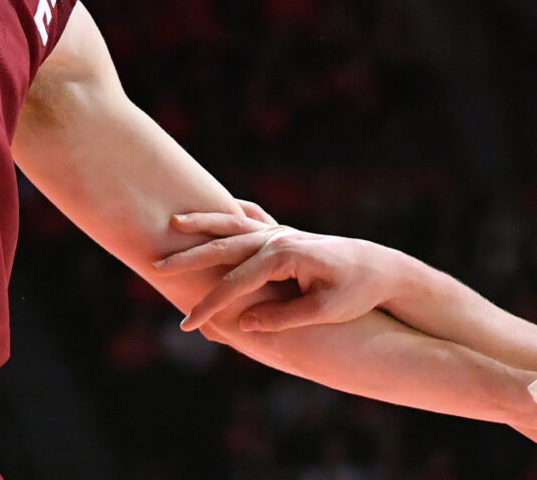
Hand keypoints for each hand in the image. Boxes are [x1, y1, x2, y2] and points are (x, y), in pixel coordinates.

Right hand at [156, 212, 409, 333]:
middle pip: (223, 246)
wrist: (381, 267)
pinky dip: (229, 214)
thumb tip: (244, 324)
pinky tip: (213, 213)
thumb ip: (283, 318)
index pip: (236, 282)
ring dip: (202, 226)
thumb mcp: (325, 310)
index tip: (187, 322)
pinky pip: (250, 219)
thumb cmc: (356, 292)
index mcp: (285, 255)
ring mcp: (280, 232)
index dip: (209, 304)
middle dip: (188, 258)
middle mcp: (278, 238)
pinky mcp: (284, 233)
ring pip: (232, 226)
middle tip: (154, 267)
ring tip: (172, 223)